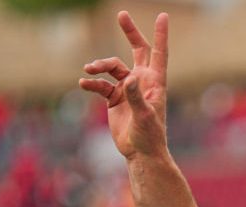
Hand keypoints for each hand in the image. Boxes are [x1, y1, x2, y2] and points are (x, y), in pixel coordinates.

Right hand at [79, 11, 168, 160]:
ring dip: (100, 65)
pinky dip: (92, 83)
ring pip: (113, 67)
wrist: (140, 152)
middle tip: (122, 14)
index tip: (162, 16)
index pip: (159, 53)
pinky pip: (101, 85)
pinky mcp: (115, 98)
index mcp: (156, 83)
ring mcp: (128, 89)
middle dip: (130, 33)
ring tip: (89, 69)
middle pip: (138, 50)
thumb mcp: (144, 116)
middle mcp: (142, 81)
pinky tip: (83, 84)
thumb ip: (136, 96)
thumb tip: (129, 78)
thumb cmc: (150, 136)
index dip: (160, 35)